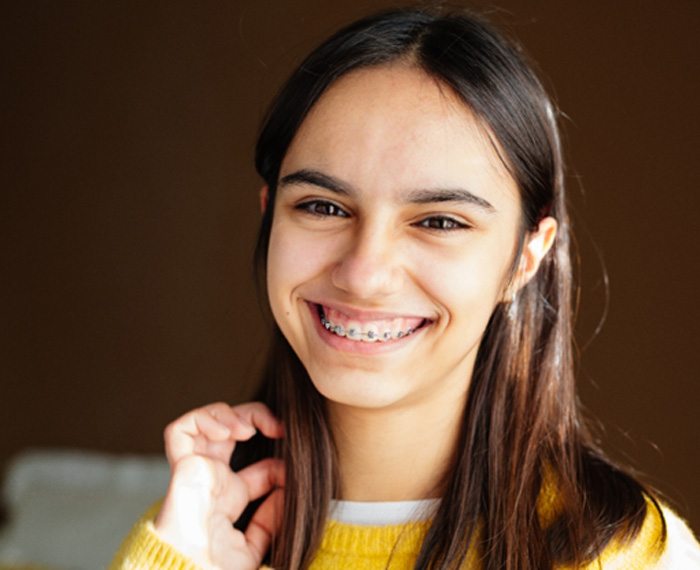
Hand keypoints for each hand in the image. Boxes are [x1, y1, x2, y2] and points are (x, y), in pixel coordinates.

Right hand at [154, 402, 284, 569]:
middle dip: (254, 418)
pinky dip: (204, 419)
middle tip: (277, 427)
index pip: (258, 468)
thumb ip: (270, 521)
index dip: (277, 461)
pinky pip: (181, 430)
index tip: (294, 468)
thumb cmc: (216, 569)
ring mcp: (196, 470)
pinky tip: (227, 432)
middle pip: (231, 431)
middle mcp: (211, 479)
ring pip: (205, 422)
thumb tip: (286, 493)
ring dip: (230, 414)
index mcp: (229, 498)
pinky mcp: (181, 466)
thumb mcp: (254, 547)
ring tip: (248, 429)